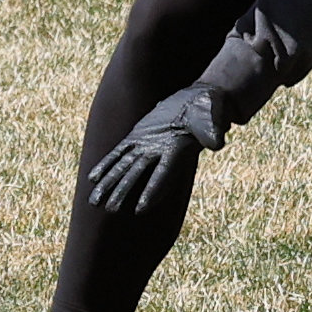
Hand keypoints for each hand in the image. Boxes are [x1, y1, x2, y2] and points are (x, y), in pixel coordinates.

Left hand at [86, 85, 228, 214]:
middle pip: (138, 175)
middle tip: (110, 210)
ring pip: (124, 167)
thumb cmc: (210, 110)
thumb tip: (218, 143)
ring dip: (110, 183)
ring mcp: (147, 145)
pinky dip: (106, 164)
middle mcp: (159, 152)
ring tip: (94, 202)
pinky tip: (93, 177)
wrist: (198, 102)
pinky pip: (118, 152)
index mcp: (178, 150)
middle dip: (124, 192)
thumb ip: (213, 131)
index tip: (140, 209)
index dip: (153, 191)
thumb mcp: (214, 117)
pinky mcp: (138, 135)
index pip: (163, 174)